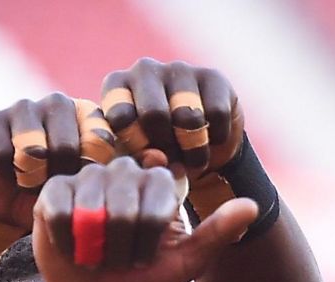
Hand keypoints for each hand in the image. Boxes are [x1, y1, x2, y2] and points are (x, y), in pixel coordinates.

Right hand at [0, 94, 118, 227]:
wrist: (13, 203)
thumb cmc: (66, 193)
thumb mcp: (101, 184)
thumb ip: (131, 169)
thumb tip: (158, 158)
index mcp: (91, 115)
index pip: (101, 138)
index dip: (92, 168)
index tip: (86, 182)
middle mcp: (59, 103)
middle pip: (67, 145)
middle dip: (61, 176)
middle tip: (57, 183)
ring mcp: (23, 107)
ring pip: (34, 147)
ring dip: (34, 175)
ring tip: (35, 179)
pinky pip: (4, 153)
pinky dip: (8, 173)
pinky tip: (10, 174)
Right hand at [31, 157, 255, 281]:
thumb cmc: (144, 277)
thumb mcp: (188, 261)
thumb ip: (218, 233)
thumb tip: (253, 205)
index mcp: (160, 183)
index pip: (162, 191)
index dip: (154, 229)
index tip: (151, 251)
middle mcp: (126, 171)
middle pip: (127, 203)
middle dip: (127, 244)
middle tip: (124, 258)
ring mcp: (88, 178)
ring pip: (95, 207)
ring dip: (99, 246)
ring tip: (100, 254)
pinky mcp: (54, 191)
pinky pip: (63, 212)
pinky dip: (72, 242)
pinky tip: (76, 249)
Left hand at [100, 58, 244, 175]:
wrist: (202, 141)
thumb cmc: (160, 147)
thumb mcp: (140, 156)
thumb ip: (139, 160)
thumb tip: (157, 158)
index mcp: (116, 85)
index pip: (120, 116)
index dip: (136, 145)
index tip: (145, 155)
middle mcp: (144, 69)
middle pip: (155, 114)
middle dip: (167, 145)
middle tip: (172, 156)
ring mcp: (179, 69)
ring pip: (189, 116)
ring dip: (195, 148)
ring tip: (194, 155)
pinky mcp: (213, 76)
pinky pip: (218, 114)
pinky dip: (218, 137)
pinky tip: (212, 137)